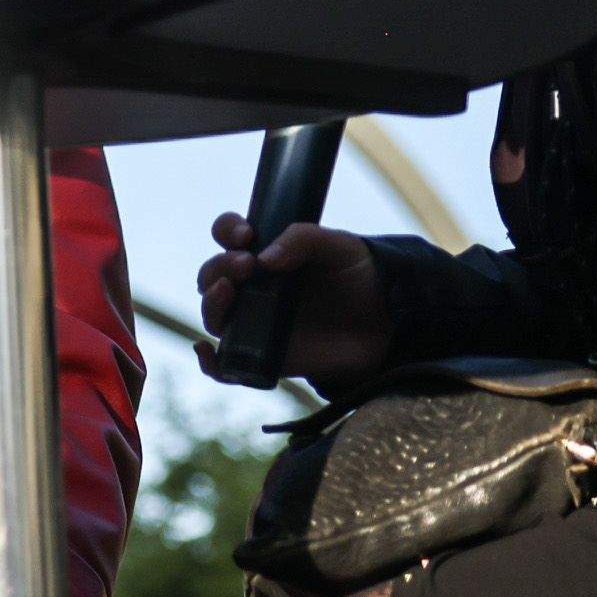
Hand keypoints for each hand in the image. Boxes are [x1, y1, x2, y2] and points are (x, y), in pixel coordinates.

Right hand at [195, 214, 394, 388]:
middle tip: (247, 265)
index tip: (245, 234)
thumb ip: (303, 239)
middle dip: (218, 266)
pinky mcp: (266, 357)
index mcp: (268, 253)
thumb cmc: (361, 277)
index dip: (226, 229)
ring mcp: (257, 322)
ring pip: (214, 315)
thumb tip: (264, 260)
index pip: (229, 236)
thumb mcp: (339, 245)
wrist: (390, 321)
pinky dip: (209, 363)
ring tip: (228, 292)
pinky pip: (226, 366)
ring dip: (211, 303)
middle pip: (212, 275)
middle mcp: (255, 286)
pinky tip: (206, 351)